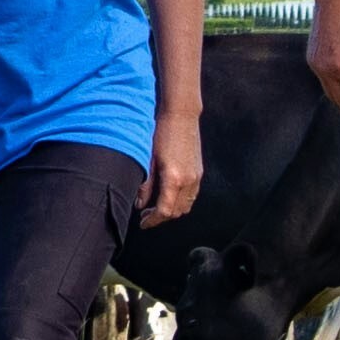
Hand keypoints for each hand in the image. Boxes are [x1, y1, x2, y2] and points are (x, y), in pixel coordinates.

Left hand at [145, 105, 199, 225]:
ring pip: (186, 206)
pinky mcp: (199, 172)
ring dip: (172, 210)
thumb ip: (145, 185)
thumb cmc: (161, 133)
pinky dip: (181, 201)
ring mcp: (196, 177)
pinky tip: (169, 195)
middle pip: (177, 212)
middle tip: (146, 215)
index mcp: (174, 179)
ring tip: (156, 206)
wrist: (181, 115)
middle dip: (161, 218)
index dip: (152, 221)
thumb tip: (140, 205)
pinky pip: (192, 195)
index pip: (164, 211)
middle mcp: (188, 181)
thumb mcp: (148, 159)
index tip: (143, 223)